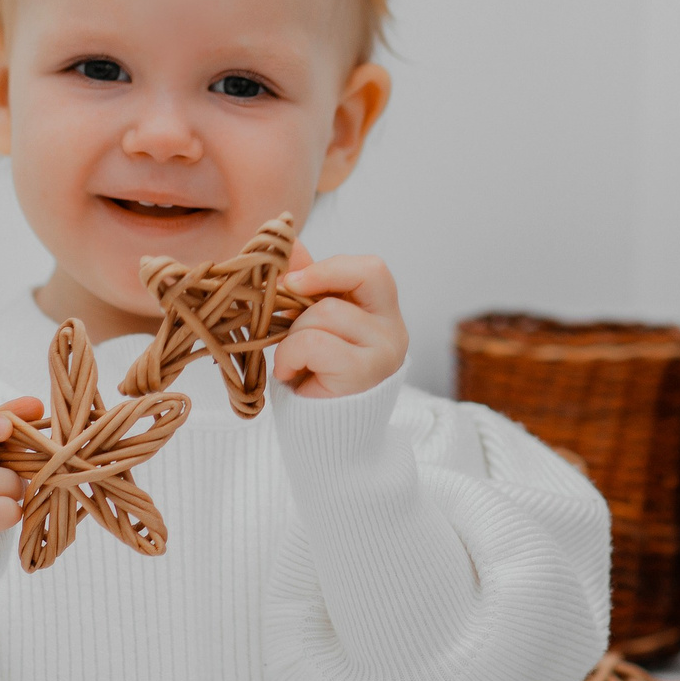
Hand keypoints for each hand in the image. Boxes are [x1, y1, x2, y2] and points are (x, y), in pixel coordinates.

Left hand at [276, 246, 406, 398]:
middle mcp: (394, 330)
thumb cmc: (315, 376)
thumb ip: (306, 284)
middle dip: (314, 287)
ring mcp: (384, 352)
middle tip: (285, 307)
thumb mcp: (309, 323)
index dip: (330, 267)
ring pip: (325, 312)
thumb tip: (291, 243)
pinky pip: (314, 342)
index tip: (292, 281)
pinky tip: (291, 373)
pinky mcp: (365, 374)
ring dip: (292, 334)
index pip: (372, 269)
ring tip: (292, 359)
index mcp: (383, 314)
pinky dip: (290, 355)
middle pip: (364, 275)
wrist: (322, 437)